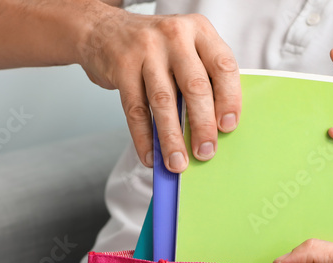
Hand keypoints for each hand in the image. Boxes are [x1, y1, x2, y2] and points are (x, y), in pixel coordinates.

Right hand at [81, 9, 240, 171]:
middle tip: (205, 152)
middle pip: (195, 86)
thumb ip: (203, 78)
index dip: (229, 99)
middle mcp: (175, 36)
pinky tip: (150, 156)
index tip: (228, 127)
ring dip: (172, 138)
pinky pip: (136, 110)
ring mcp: (146, 50)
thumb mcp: (185, 49)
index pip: (223, 66)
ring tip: (177, 162)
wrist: (103, 30)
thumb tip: (215, 130)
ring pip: (164, 101)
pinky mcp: (122, 67)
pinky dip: (144, 138)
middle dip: (202, 125)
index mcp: (199, 30)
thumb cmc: (155, 48)